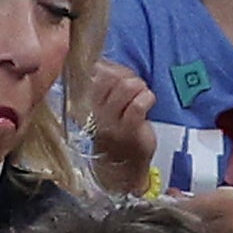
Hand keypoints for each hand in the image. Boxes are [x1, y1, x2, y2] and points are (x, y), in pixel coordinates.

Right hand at [86, 60, 156, 194]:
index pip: (96, 72)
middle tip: (134, 92)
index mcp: (85, 103)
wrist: (121, 170)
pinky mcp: (127, 131)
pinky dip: (147, 99)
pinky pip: (139, 104)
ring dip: (140, 88)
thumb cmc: (115, 135)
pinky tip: (147, 104)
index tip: (120, 80)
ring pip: (127, 86)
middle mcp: (94, 112)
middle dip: (129, 78)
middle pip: (113, 76)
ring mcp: (110, 123)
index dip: (114, 70)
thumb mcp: (101, 108)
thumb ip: (103, 84)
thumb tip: (106, 62)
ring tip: (141, 99)